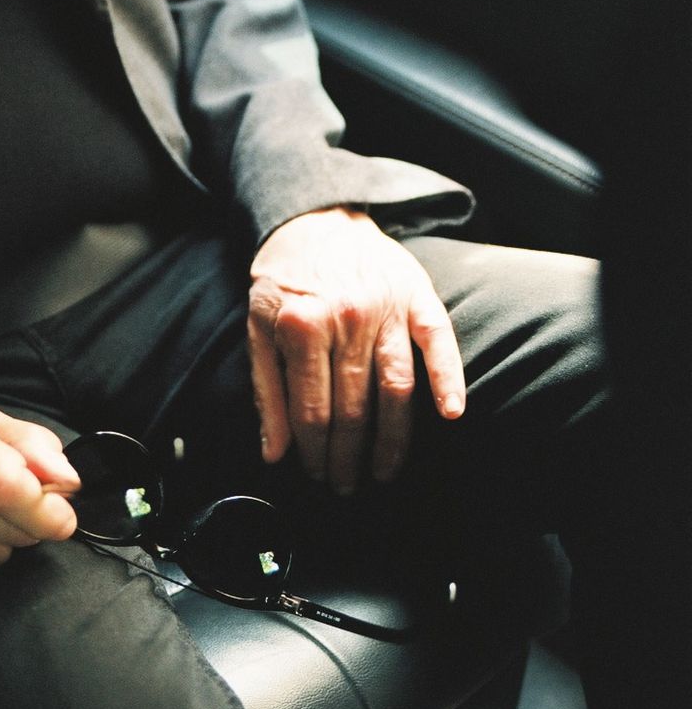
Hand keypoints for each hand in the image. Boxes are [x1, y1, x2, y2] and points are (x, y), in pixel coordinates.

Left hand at [247, 207, 464, 493]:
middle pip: (353, 408)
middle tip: (347, 486)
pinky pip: (439, 344)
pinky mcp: (418, 297)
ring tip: (385, 473)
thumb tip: (274, 454)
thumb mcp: (257, 333)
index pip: (313, 409)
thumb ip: (266, 393)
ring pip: (396, 389)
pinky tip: (452, 415)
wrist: (315, 222)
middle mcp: (346, 318)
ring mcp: (386, 308)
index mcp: (302, 326)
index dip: (315, 451)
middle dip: (349, 457)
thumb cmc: (283, 285)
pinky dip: (448, 379)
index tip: (316, 476)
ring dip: (394, 440)